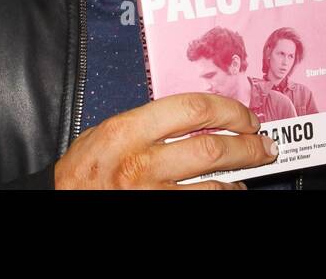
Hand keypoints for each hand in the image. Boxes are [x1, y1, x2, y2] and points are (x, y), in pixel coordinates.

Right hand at [54, 92, 279, 188]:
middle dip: (248, 145)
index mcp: (128, 131)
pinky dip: (222, 199)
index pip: (193, 109)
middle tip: (265, 144)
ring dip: (240, 178)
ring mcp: (150, 195)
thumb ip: (144, 122)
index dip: (229, 110)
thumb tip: (193, 115)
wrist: (59, 203)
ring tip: (250, 172)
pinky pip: (201, 207)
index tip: (245, 115)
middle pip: (212, 147)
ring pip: (214, 186)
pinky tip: (228, 193)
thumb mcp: (105, 134)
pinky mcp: (156, 215)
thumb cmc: (80, 172)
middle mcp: (141, 163)